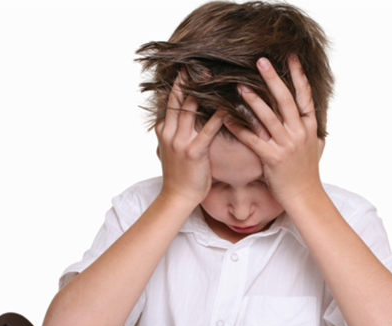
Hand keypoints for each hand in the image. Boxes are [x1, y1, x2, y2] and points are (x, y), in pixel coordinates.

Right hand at [156, 69, 225, 204]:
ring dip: (202, 90)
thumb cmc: (180, 175)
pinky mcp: (193, 152)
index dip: (179, 83)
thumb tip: (188, 120)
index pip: (170, 100)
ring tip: (214, 75)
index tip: (188, 67)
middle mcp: (169, 132)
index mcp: (163, 130)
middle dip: (188, 79)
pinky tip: (228, 105)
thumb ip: (177, 133)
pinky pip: (208, 129)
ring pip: (189, 108)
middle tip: (201, 62)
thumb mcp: (173, 150)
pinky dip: (219, 116)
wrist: (177, 197)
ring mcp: (179, 141)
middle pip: (178, 98)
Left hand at [224, 55, 324, 206]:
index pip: (305, 97)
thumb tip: (315, 125)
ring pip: (268, 118)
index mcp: (309, 128)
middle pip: (286, 100)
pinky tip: (227, 118)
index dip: (298, 76)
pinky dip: (239, 128)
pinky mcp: (273, 158)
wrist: (305, 197)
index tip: (290, 57)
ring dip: (253, 100)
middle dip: (273, 79)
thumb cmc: (306, 174)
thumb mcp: (315, 149)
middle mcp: (299, 133)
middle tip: (260, 61)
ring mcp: (286, 146)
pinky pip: (253, 140)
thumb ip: (313, 134)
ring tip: (239, 85)